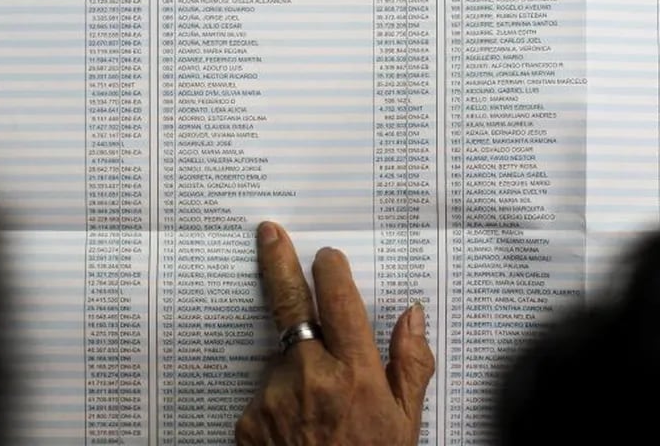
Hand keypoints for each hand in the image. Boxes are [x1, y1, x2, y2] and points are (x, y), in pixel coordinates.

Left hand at [235, 221, 434, 444]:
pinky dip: (280, 399)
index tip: (326, 255)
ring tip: (317, 410)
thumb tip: (412, 314)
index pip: (341, 303)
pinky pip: (265, 392)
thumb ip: (411, 364)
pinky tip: (298, 426)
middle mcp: (311, 378)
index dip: (331, 272)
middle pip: (290, 306)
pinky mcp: (248, 417)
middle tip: (268, 233)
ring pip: (282, 358)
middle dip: (278, 263)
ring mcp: (274, 396)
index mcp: (356, 375)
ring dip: (295, 367)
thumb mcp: (406, 423)